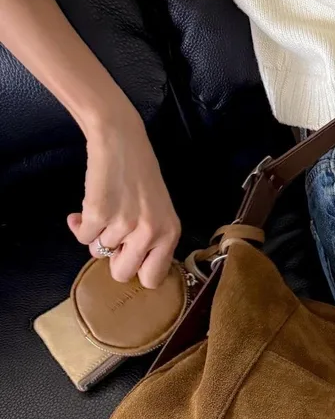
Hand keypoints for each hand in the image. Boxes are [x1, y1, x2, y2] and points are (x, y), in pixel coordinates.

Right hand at [67, 108, 180, 287]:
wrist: (121, 140)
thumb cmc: (139, 175)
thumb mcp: (158, 211)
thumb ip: (150, 240)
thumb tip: (127, 267)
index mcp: (170, 233)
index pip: (153, 279)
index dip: (137, 271)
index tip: (129, 259)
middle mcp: (150, 233)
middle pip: (121, 273)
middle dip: (111, 258)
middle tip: (113, 236)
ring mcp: (124, 225)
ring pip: (98, 252)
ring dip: (96, 234)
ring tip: (105, 208)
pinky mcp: (99, 215)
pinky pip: (83, 237)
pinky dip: (80, 225)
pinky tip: (87, 207)